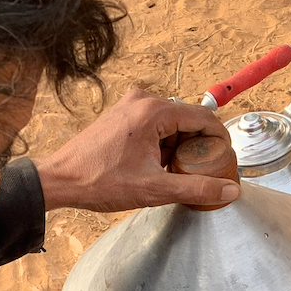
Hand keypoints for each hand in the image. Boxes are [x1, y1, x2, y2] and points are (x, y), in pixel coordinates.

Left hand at [33, 90, 237, 211]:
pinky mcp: (121, 116)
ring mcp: (129, 106)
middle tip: (203, 171)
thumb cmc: (99, 181)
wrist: (60, 180)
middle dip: (199, 145)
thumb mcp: (154, 189)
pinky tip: (159, 167)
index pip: (203, 117)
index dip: (220, 139)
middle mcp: (142, 101)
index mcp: (154, 111)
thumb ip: (196, 188)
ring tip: (178, 173)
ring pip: (171, 123)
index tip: (227, 158)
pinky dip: (163, 144)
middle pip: (187, 119)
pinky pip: (154, 125)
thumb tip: (230, 189)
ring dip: (179, 146)